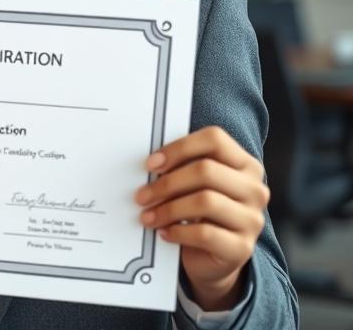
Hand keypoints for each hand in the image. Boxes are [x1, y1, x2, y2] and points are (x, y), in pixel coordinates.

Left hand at [135, 126, 269, 310]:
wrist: (212, 257)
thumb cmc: (199, 213)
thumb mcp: (194, 185)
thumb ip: (182, 167)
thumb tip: (152, 163)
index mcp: (245, 164)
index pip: (215, 139)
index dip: (179, 148)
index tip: (152, 164)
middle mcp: (254, 189)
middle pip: (206, 171)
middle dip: (167, 183)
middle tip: (142, 195)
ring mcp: (252, 219)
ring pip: (206, 201)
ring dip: (168, 209)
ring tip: (148, 216)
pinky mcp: (242, 248)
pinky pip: (205, 234)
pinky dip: (178, 232)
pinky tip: (165, 233)